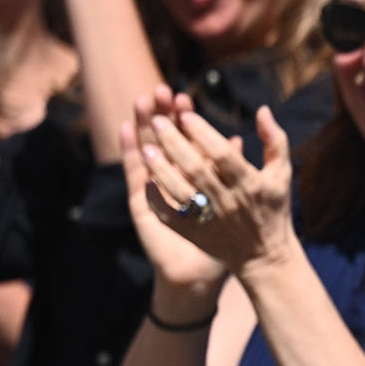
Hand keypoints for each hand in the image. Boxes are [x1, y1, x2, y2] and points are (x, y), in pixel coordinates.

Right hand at [120, 97, 229, 296]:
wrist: (201, 274)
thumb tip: (239, 139)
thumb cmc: (224, 239)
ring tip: (143, 100)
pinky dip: (128, 150)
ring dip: (144, 125)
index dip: (187, 120)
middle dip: (165, 115)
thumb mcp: (236, 200)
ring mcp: (155, 189)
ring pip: (148, 149)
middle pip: (166, 139)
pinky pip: (134, 172)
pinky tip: (125, 129)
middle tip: (164, 91)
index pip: (189, 140)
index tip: (186, 99)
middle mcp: (174, 178)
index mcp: (196, 175)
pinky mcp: (142, 202)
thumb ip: (236, 170)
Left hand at [127, 86, 296, 272]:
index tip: (186, 116)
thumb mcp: (282, 173)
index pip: (223, 155)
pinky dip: (158, 199)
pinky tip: (146, 181)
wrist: (264, 255)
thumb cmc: (274, 208)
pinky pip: (171, 216)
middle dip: (175, 144)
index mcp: (251, 184)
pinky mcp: (195, 234)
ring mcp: (210, 220)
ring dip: (161, 170)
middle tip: (157, 121)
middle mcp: (229, 201)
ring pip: (180, 191)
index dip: (204, 134)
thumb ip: (275, 140)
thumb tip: (262, 109)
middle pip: (197, 169)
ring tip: (147, 148)